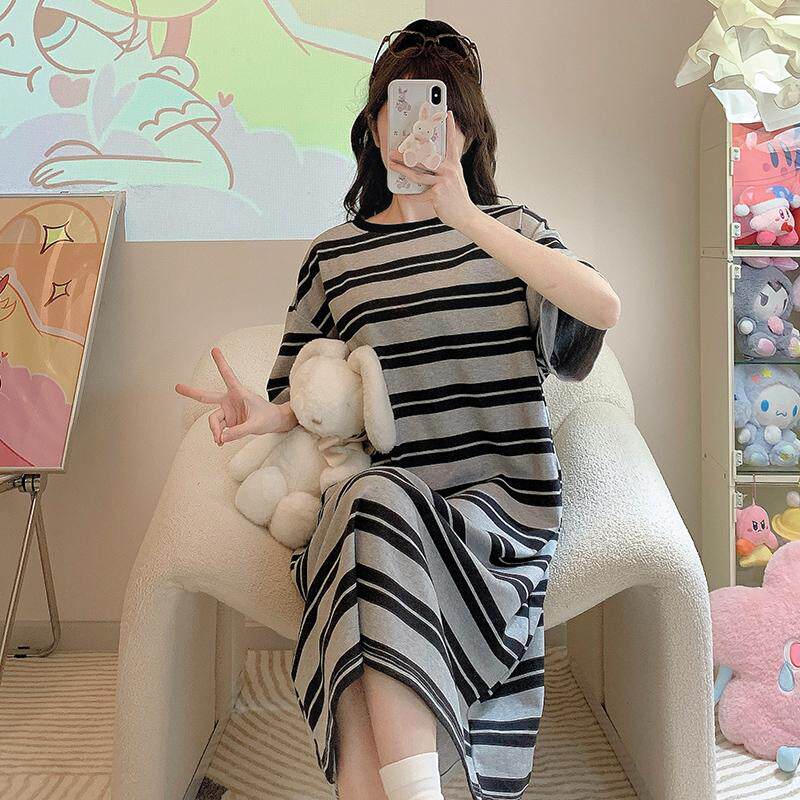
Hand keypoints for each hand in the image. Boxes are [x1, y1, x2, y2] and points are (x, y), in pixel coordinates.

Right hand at [175, 347, 291, 444]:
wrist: (274, 423)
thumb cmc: (268, 418)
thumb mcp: (256, 425)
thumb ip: (239, 432)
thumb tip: (221, 438)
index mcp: (239, 393)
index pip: (228, 376)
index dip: (221, 363)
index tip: (214, 349)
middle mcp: (230, 400)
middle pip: (207, 397)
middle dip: (191, 392)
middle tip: (176, 387)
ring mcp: (227, 411)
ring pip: (213, 421)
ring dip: (215, 431)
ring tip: (219, 440)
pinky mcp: (228, 421)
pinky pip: (218, 429)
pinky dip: (219, 436)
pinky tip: (221, 442)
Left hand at [388, 109, 479, 230]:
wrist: (466, 216)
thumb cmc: (459, 198)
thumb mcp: (456, 179)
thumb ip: (447, 169)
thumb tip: (431, 163)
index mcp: (454, 165)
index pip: (452, 142)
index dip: (450, 127)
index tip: (448, 113)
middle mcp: (449, 170)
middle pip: (425, 158)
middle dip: (408, 153)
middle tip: (394, 150)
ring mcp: (443, 181)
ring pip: (418, 174)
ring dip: (402, 169)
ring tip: (391, 165)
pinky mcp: (437, 194)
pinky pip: (420, 193)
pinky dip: (411, 195)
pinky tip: (402, 193)